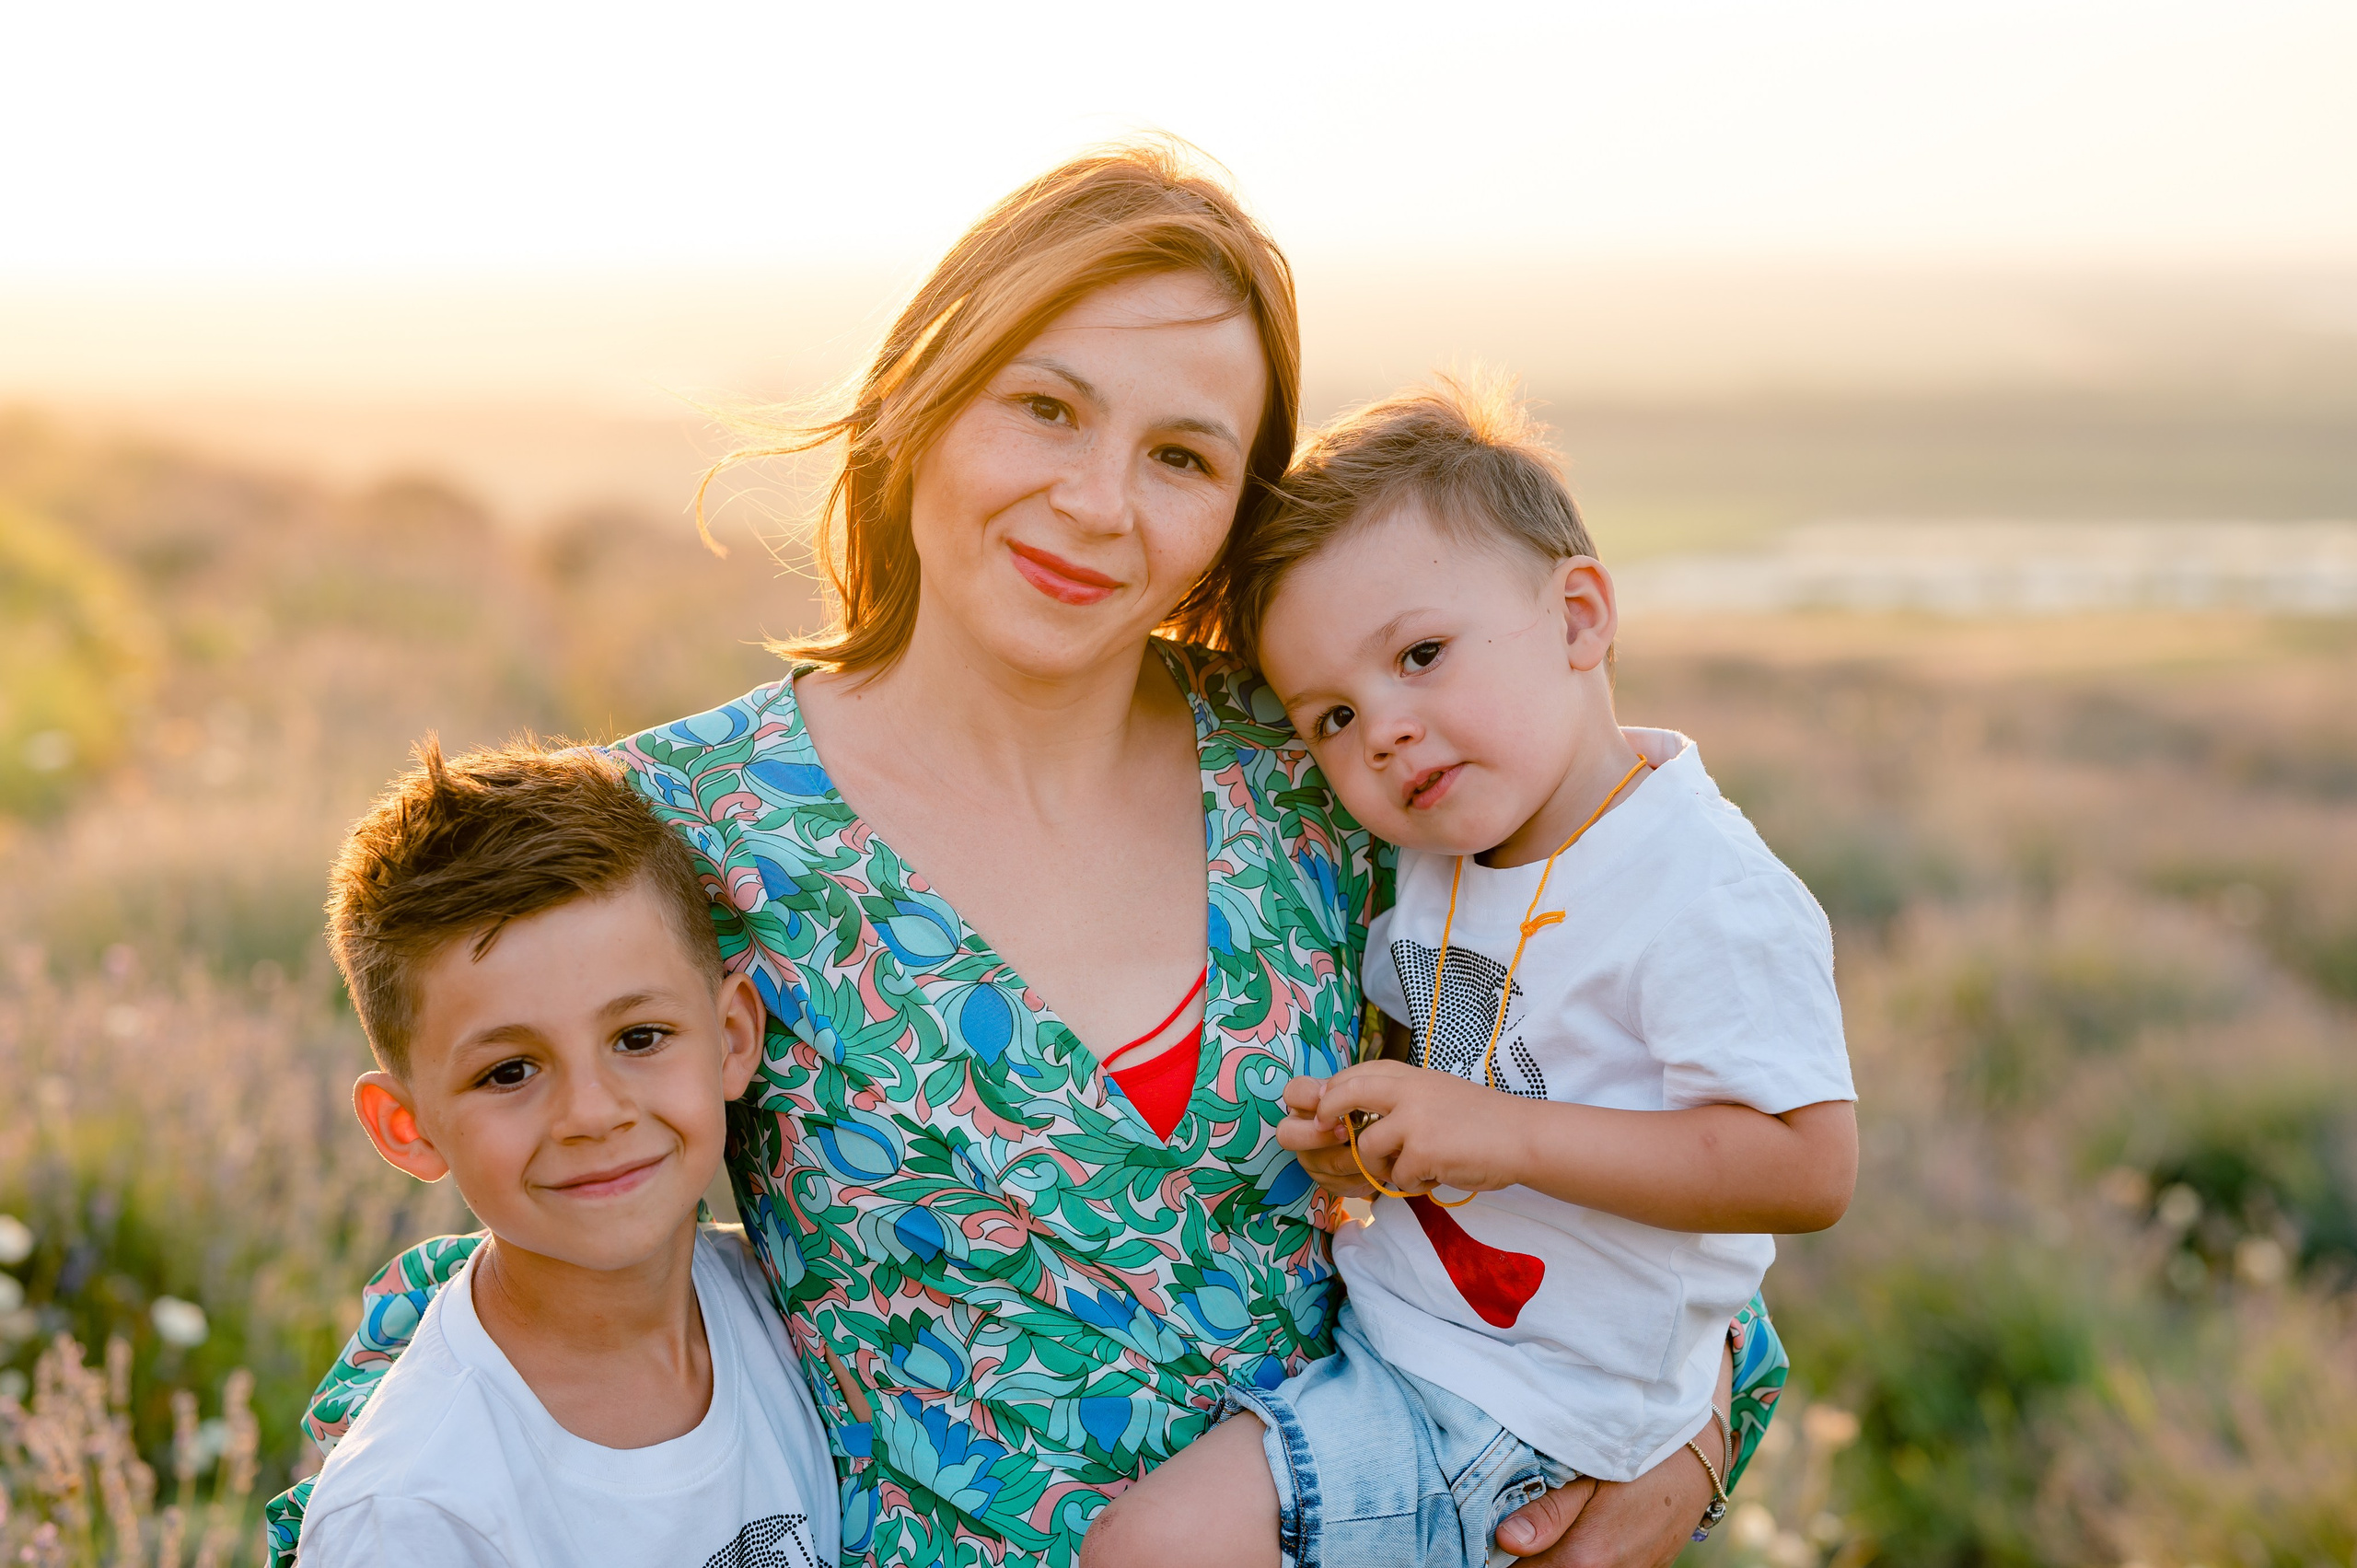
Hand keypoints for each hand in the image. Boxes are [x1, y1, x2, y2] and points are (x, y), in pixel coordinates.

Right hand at [1272, 1078, 1379, 1198]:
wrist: (1385, 1144)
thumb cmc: (1371, 1113)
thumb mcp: (1366, 1097)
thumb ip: (1354, 1091)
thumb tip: (1351, 1094)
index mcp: (1308, 1103)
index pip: (1293, 1093)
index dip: (1308, 1097)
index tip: (1330, 1099)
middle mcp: (1301, 1130)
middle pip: (1287, 1135)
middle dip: (1317, 1136)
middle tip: (1346, 1133)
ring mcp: (1310, 1158)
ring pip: (1325, 1162)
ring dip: (1355, 1157)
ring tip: (1376, 1150)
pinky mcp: (1325, 1181)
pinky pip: (1341, 1182)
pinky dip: (1363, 1174)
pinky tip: (1376, 1166)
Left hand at [1275, 1064, 1530, 1197]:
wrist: (1523, 1136)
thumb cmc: (1482, 1121)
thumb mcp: (1437, 1093)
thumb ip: (1401, 1098)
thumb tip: (1356, 1116)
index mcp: (1411, 1075)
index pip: (1357, 1073)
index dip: (1333, 1090)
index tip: (1323, 1109)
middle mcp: (1408, 1090)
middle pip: (1346, 1093)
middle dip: (1326, 1112)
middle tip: (1323, 1131)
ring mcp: (1414, 1119)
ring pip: (1367, 1148)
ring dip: (1382, 1167)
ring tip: (1412, 1169)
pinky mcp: (1423, 1150)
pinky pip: (1398, 1176)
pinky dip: (1413, 1183)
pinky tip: (1437, 1176)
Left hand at [1495, 1340, 1734, 1564]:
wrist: (1699, 1461)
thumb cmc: (1640, 1457)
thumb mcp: (1591, 1473)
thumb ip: (1548, 1511)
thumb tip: (1504, 1541)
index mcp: (1585, 1559)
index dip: (1494, 1555)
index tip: (1480, 1533)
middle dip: (1516, 1556)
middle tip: (1504, 1522)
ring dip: (1545, 1555)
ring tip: (1533, 1523)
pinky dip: (1569, 1556)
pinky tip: (1563, 1531)